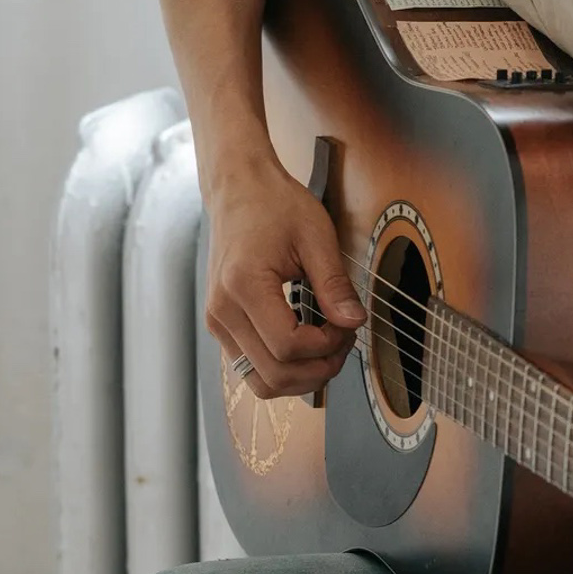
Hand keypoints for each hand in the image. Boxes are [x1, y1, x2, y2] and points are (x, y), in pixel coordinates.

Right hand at [204, 155, 365, 399]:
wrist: (240, 191)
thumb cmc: (274, 206)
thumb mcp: (316, 237)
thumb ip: (335, 285)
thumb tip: (354, 323)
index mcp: (243, 285)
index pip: (288, 346)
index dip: (326, 345)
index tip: (346, 325)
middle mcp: (222, 311)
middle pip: (274, 374)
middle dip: (319, 368)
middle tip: (343, 341)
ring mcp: (218, 323)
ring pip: (261, 383)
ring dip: (301, 378)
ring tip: (326, 348)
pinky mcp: (222, 327)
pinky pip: (252, 369)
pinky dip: (284, 369)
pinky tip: (306, 346)